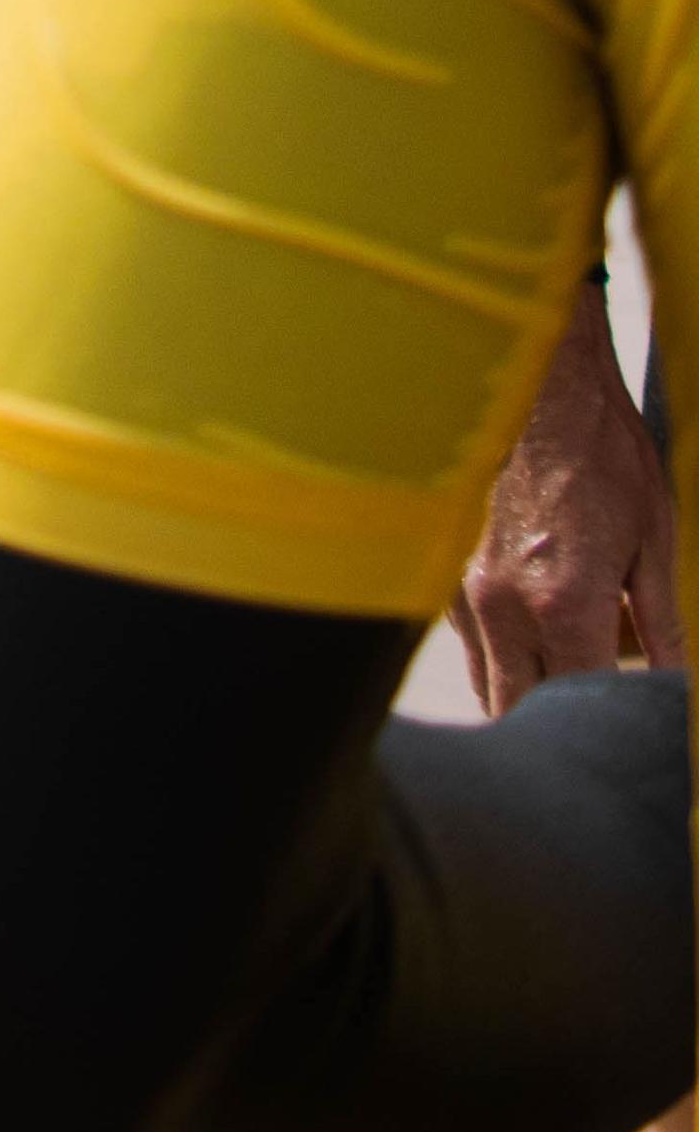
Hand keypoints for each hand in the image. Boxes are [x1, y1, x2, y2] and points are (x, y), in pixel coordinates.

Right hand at [450, 275, 679, 714]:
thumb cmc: (607, 460)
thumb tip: (677, 689)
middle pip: (520, 713)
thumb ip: (662, 630)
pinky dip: (512, 655)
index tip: (630, 736)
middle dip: (557, 729)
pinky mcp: (453, 575)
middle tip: (593, 725)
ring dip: (533, 693)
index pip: (582, 708)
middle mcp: (506, 609)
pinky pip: (477, 646)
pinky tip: (547, 625)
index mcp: (564, 606)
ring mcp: (471, 593)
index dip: (607, 729)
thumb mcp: (653, 546)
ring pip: (493, 685)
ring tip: (580, 661)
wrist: (546, 395)